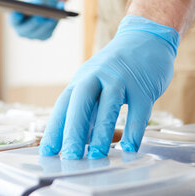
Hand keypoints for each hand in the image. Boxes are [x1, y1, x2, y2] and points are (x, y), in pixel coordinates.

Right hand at [9, 0, 63, 40]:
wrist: (42, 8)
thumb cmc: (35, 2)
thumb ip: (34, 0)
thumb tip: (39, 4)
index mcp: (14, 20)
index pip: (14, 20)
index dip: (15, 18)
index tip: (18, 13)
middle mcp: (22, 31)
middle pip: (27, 29)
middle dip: (34, 22)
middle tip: (40, 17)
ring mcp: (33, 36)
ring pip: (40, 32)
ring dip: (47, 23)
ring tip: (53, 16)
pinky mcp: (44, 37)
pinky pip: (50, 31)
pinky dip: (55, 22)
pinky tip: (61, 14)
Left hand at [40, 15, 178, 158]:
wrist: (147, 38)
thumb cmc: (118, 68)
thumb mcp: (96, 85)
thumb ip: (87, 111)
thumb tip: (75, 141)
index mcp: (82, 79)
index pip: (63, 106)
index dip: (54, 129)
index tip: (47, 152)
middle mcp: (98, 77)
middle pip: (80, 103)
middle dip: (73, 131)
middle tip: (70, 157)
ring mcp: (121, 80)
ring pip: (108, 106)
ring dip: (102, 133)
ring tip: (96, 156)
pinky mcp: (144, 87)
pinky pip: (138, 111)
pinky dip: (133, 132)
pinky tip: (129, 148)